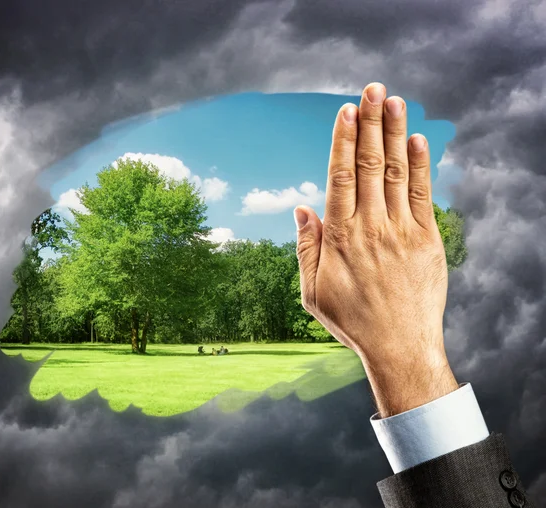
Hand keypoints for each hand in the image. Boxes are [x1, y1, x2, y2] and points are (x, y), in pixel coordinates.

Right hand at [294, 82, 457, 416]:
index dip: (344, 140)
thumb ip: (306, 247)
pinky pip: (424, 195)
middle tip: (372, 89)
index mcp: (341, 237)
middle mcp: (371, 227)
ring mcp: (402, 231)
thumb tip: (300, 206)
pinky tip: (417, 140)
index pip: (341, 176)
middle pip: (371, 164)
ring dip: (395, 134)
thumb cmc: (352, 320)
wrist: (400, 347)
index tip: (346, 111)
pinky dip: (421, 165)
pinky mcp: (427, 240)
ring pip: (397, 172)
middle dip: (371, 123)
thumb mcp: (313, 291)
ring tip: (394, 101)